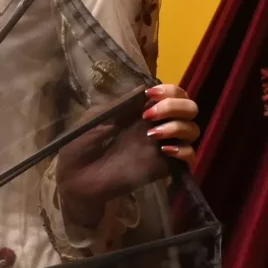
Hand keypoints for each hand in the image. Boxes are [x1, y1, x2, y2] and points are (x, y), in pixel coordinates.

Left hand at [54, 83, 199, 227]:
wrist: (74, 178)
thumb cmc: (80, 146)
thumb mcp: (97, 117)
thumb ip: (120, 104)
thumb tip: (144, 89)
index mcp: (142, 111)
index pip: (173, 94)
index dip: (170, 90)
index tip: (151, 95)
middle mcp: (158, 125)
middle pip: (189, 108)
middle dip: (176, 105)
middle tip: (149, 114)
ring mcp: (162, 146)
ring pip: (193, 130)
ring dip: (178, 126)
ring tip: (152, 133)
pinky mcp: (164, 167)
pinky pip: (189, 157)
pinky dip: (184, 151)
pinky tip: (164, 150)